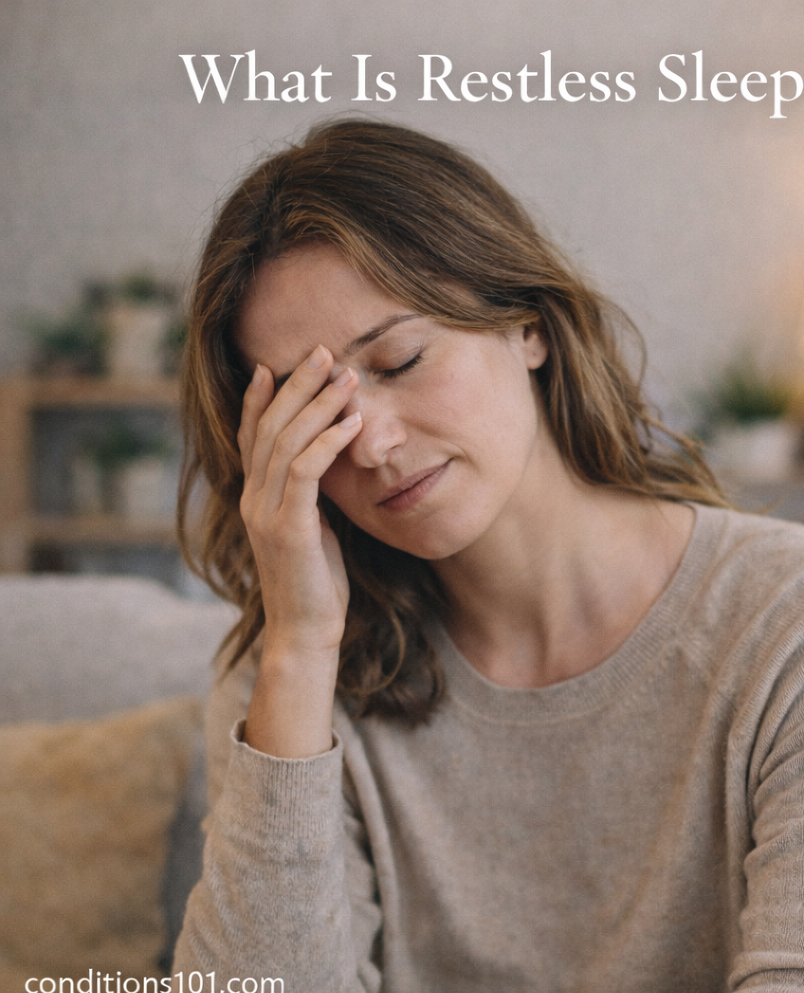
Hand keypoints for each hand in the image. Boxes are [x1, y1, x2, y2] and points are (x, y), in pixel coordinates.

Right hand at [236, 344, 362, 756]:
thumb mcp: (311, 528)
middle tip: (321, 350)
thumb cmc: (316, 582)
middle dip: (296, 385)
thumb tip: (326, 464)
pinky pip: (306, 472)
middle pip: (268, 427)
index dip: (261, 399)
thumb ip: (308, 496)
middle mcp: (253, 499)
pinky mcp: (288, 528)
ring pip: (286, 442)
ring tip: (345, 375)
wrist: (306, 632)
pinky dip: (329, 442)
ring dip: (318, 404)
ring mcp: (266, 512)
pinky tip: (352, 421)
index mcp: (255, 497)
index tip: (275, 365)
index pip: (252, 436)